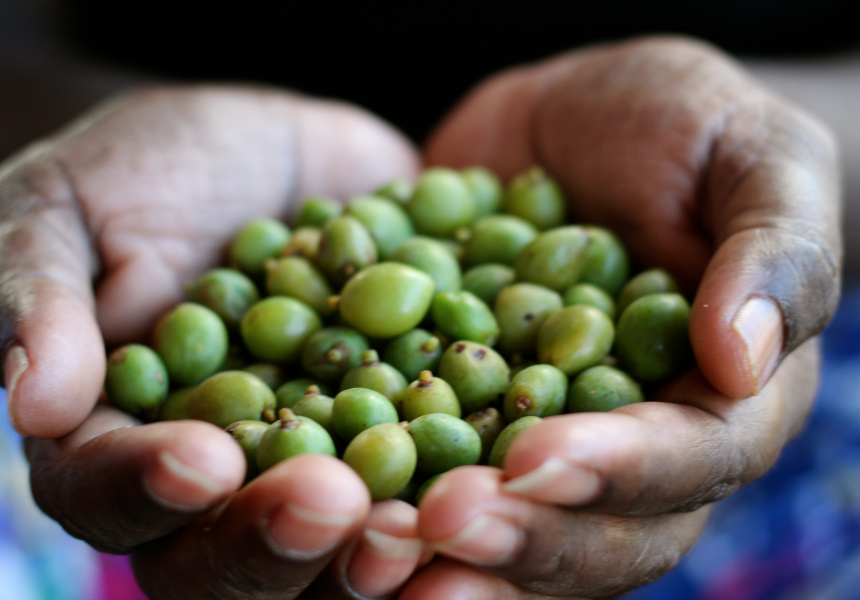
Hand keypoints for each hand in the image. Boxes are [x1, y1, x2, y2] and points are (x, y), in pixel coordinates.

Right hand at [3, 85, 428, 597]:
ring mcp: (323, 464)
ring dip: (378, 545)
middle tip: (333, 504)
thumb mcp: (68, 207)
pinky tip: (501, 472)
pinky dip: (464, 482)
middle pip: (236, 553)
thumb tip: (32, 402)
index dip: (154, 490)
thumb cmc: (146, 171)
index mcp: (123, 446)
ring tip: (420, 520)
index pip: (119, 497)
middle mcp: (226, 482)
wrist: (272, 151)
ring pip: (340, 544)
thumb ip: (43, 298)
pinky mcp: (407, 431)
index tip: (203, 459)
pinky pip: (435, 475)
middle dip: (281, 537)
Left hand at [403, 35, 840, 597]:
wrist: (571, 124)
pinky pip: (427, 473)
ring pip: (511, 531)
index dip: (617, 472)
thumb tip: (743, 361)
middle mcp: (635, 450)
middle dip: (520, 535)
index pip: (688, 461)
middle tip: (438, 524)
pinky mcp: (462, 417)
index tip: (535, 460)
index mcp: (720, 402)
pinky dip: (382, 496)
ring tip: (375, 543)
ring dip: (443, 551)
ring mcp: (541, 443)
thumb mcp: (753, 158)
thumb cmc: (683, 130)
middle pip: (596, 532)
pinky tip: (328, 502)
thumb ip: (777, 253)